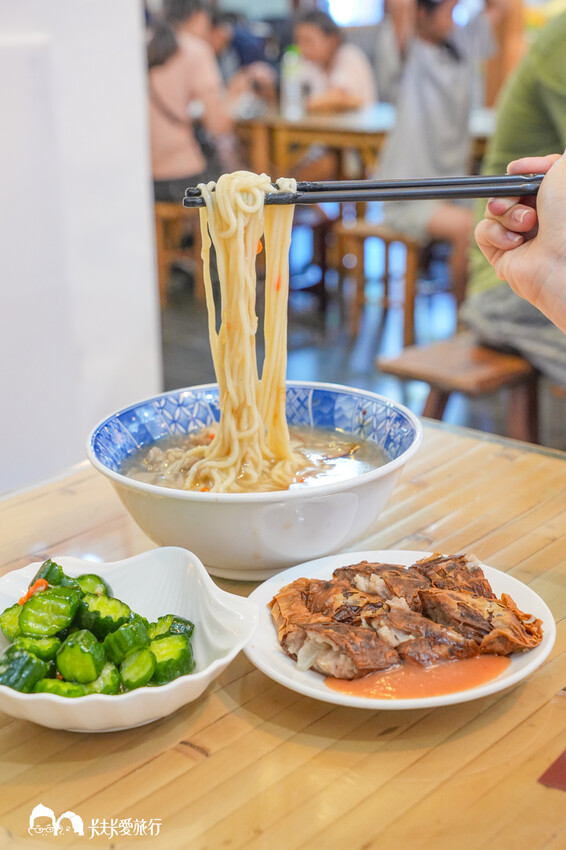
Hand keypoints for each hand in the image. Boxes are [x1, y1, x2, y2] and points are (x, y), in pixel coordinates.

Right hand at [474, 152, 565, 331]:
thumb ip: (554, 161)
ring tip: (527, 223)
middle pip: (507, 192)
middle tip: (520, 197)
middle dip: (510, 192)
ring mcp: (519, 237)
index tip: (517, 169)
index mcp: (555, 201)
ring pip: (493, 210)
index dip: (522, 171)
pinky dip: (496, 233)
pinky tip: (516, 243)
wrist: (561, 261)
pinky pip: (483, 232)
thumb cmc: (565, 219)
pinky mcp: (501, 255)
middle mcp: (539, 219)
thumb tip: (552, 159)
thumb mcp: (563, 172)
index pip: (528, 177)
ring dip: (507, 213)